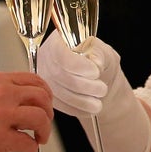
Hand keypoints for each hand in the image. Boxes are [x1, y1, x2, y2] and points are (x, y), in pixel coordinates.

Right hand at [0, 71, 54, 151]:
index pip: (33, 79)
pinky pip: (28, 142)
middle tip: (45, 122)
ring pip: (40, 118)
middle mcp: (1, 94)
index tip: (47, 101)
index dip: (45, 92)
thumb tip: (21, 96)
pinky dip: (31, 147)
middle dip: (48, 112)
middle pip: (41, 97)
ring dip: (44, 130)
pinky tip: (25, 147)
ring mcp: (1, 115)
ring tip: (39, 137)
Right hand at [37, 33, 150, 151]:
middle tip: (101, 89)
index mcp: (58, 42)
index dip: (76, 63)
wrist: (98, 83)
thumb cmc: (102, 64)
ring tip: (99, 102)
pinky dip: (77, 108)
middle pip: (59, 74)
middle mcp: (46, 60)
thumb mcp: (105, 56)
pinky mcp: (48, 98)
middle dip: (83, 84)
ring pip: (59, 91)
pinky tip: (92, 109)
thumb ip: (98, 55)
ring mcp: (45, 80)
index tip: (96, 71)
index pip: (61, 51)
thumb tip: (92, 59)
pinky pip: (58, 105)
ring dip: (82, 98)